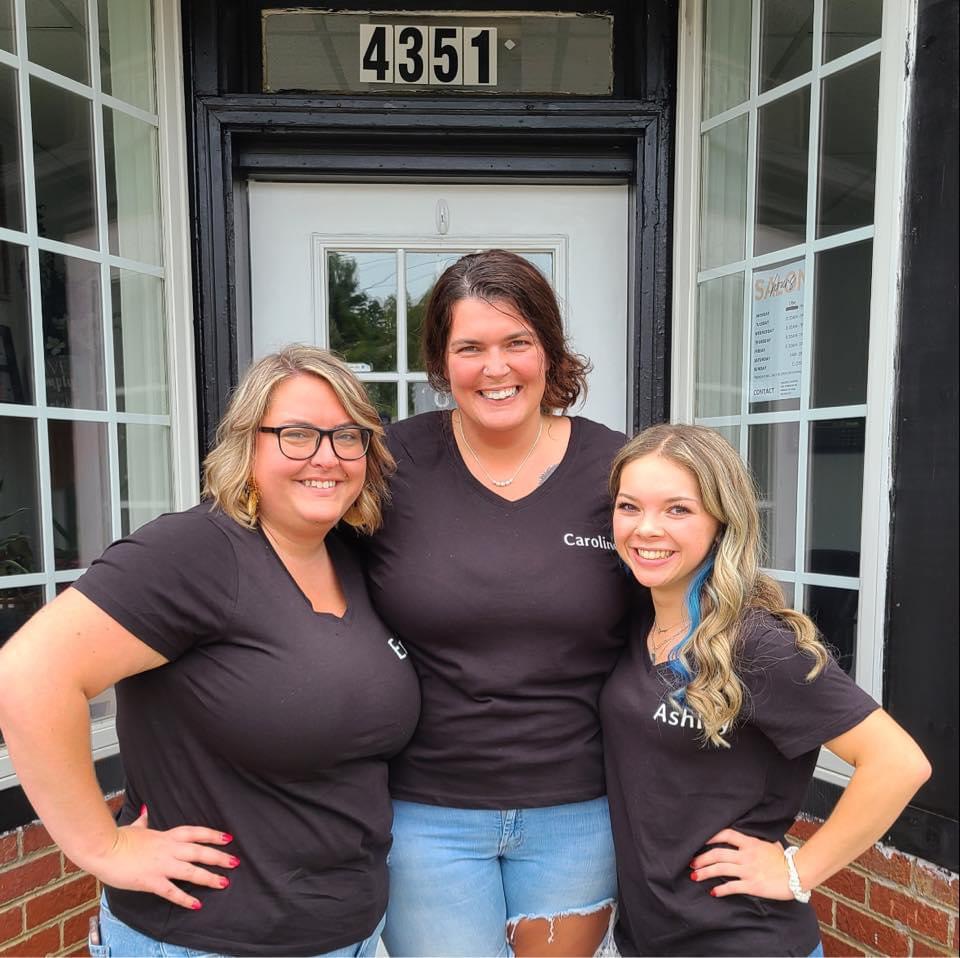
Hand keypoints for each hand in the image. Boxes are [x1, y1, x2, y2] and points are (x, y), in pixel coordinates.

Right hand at [88, 806, 239, 909]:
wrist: (103, 849)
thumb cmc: (117, 838)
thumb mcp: (135, 826)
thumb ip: (144, 820)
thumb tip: (145, 810)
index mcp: (166, 835)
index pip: (195, 832)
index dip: (213, 834)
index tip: (227, 837)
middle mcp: (168, 849)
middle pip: (199, 852)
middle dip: (219, 857)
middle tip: (235, 862)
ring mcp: (161, 865)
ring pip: (191, 871)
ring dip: (209, 877)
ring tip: (224, 882)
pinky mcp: (151, 881)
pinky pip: (172, 892)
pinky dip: (185, 899)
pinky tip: (197, 905)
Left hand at [689, 828, 792, 900]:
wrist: (798, 873)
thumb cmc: (786, 860)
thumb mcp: (771, 845)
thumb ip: (760, 843)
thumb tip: (758, 841)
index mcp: (750, 843)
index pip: (726, 834)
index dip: (711, 836)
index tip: (700, 841)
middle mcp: (746, 855)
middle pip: (717, 854)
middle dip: (702, 859)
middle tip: (691, 863)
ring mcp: (748, 870)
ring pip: (720, 869)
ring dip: (705, 873)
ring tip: (695, 876)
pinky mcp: (752, 885)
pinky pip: (732, 886)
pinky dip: (720, 889)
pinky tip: (713, 892)